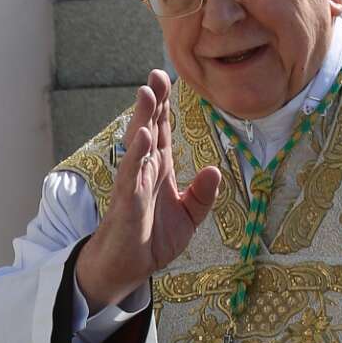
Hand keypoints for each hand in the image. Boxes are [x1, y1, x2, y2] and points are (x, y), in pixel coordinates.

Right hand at [74, 68, 222, 309]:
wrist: (128, 269)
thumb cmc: (152, 239)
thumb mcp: (189, 218)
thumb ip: (203, 195)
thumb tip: (214, 170)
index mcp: (160, 169)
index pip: (162, 130)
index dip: (165, 105)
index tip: (168, 77)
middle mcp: (145, 170)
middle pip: (148, 129)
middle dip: (153, 101)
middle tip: (157, 73)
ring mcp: (133, 185)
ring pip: (137, 146)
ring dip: (141, 119)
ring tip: (146, 93)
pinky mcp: (127, 204)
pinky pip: (131, 176)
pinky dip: (137, 156)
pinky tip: (142, 137)